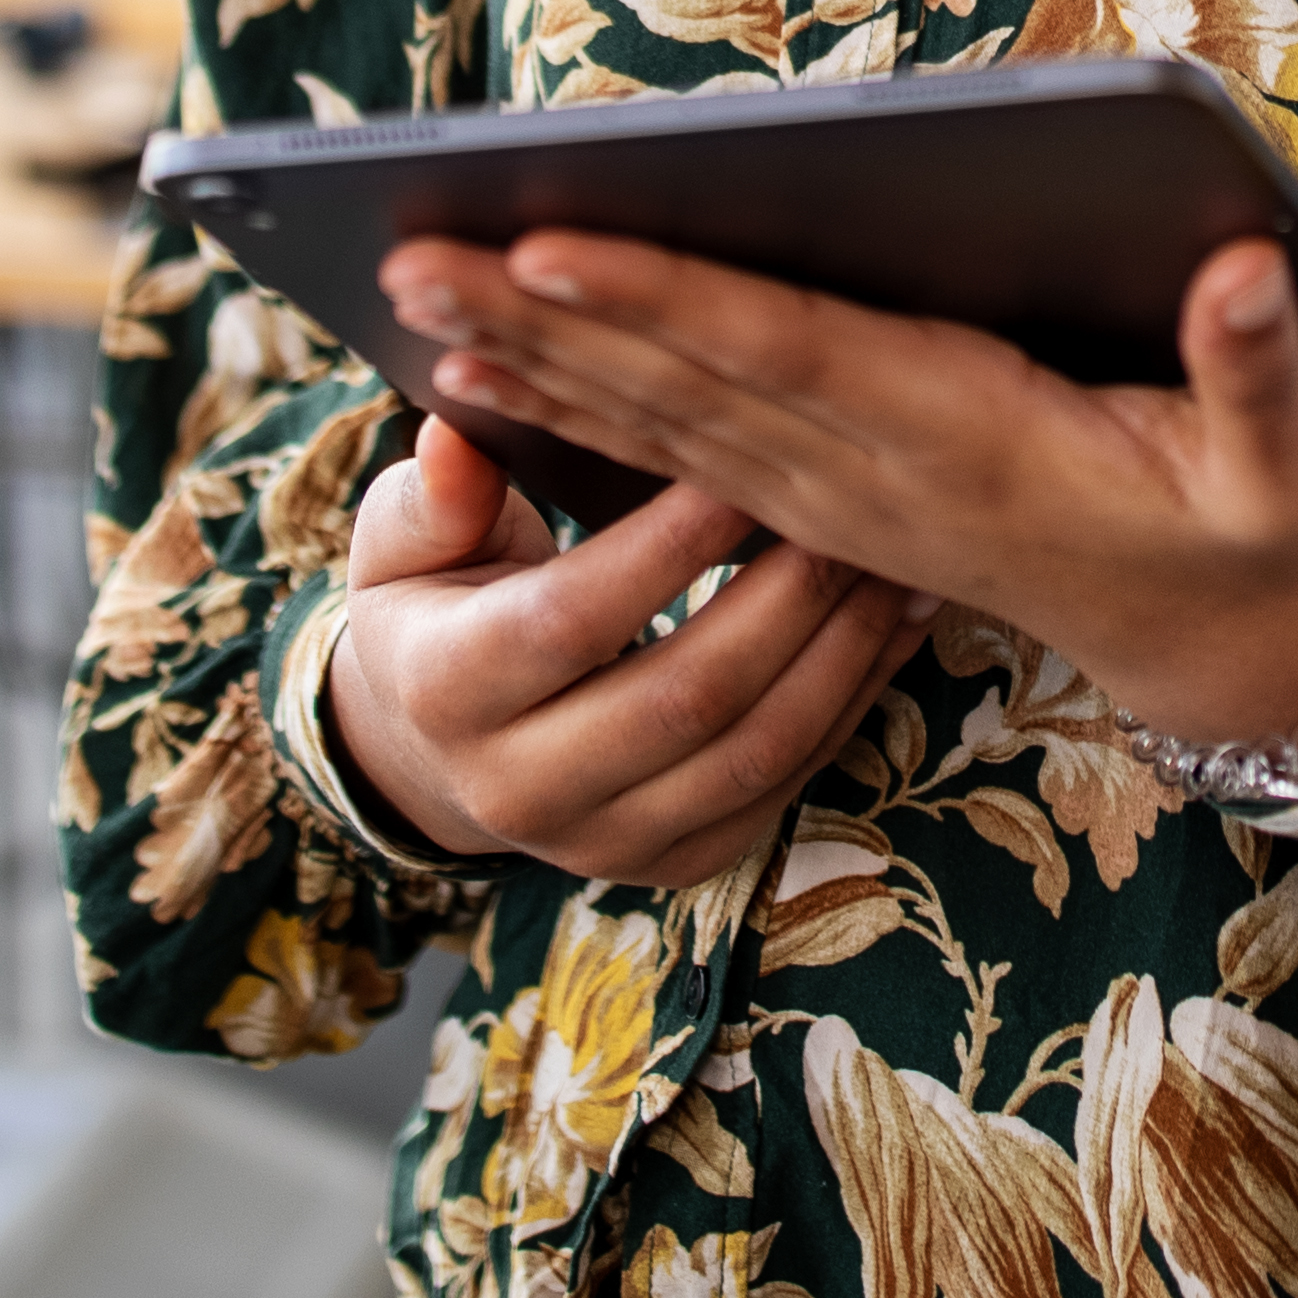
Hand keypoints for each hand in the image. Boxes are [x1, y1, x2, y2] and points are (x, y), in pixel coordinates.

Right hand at [317, 409, 927, 884]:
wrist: (434, 749)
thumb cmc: (431, 608)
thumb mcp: (403, 542)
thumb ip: (436, 493)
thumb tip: (454, 435)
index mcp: (447, 692)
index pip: (573, 617)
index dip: (669, 543)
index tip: (744, 460)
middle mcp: (519, 789)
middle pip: (685, 695)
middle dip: (786, 594)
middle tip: (849, 503)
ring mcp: (604, 842)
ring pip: (752, 750)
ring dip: (840, 651)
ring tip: (892, 560)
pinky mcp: (674, 862)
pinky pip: (783, 784)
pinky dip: (851, 701)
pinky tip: (894, 624)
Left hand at [387, 229, 1297, 765]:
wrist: (1214, 650)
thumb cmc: (1248, 534)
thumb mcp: (1284, 469)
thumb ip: (1260, 369)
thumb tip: (1253, 267)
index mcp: (963, 440)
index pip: (788, 356)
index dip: (669, 305)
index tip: (553, 249)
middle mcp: (874, 474)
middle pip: (686, 387)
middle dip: (545, 322)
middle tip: (415, 253)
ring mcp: (837, 501)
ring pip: (661, 424)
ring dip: (536, 364)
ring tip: (416, 301)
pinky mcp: (825, 508)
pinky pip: (678, 456)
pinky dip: (580, 413)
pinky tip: (492, 376)